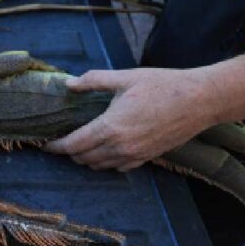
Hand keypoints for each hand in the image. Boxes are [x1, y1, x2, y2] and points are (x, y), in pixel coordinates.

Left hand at [43, 67, 219, 170]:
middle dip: (69, 153)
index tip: (46, 145)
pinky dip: (106, 163)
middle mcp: (119, 147)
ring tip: (80, 147)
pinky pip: (118, 168)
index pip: (73, 145)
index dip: (56, 147)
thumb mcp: (124, 77)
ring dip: (86, 159)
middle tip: (62, 143)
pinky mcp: (147, 158)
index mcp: (110, 127)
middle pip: (83, 159)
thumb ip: (93, 80)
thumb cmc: (162, 85)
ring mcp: (134, 155)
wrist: (199, 100)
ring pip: (99, 166)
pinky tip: (105, 151)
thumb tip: (68, 84)